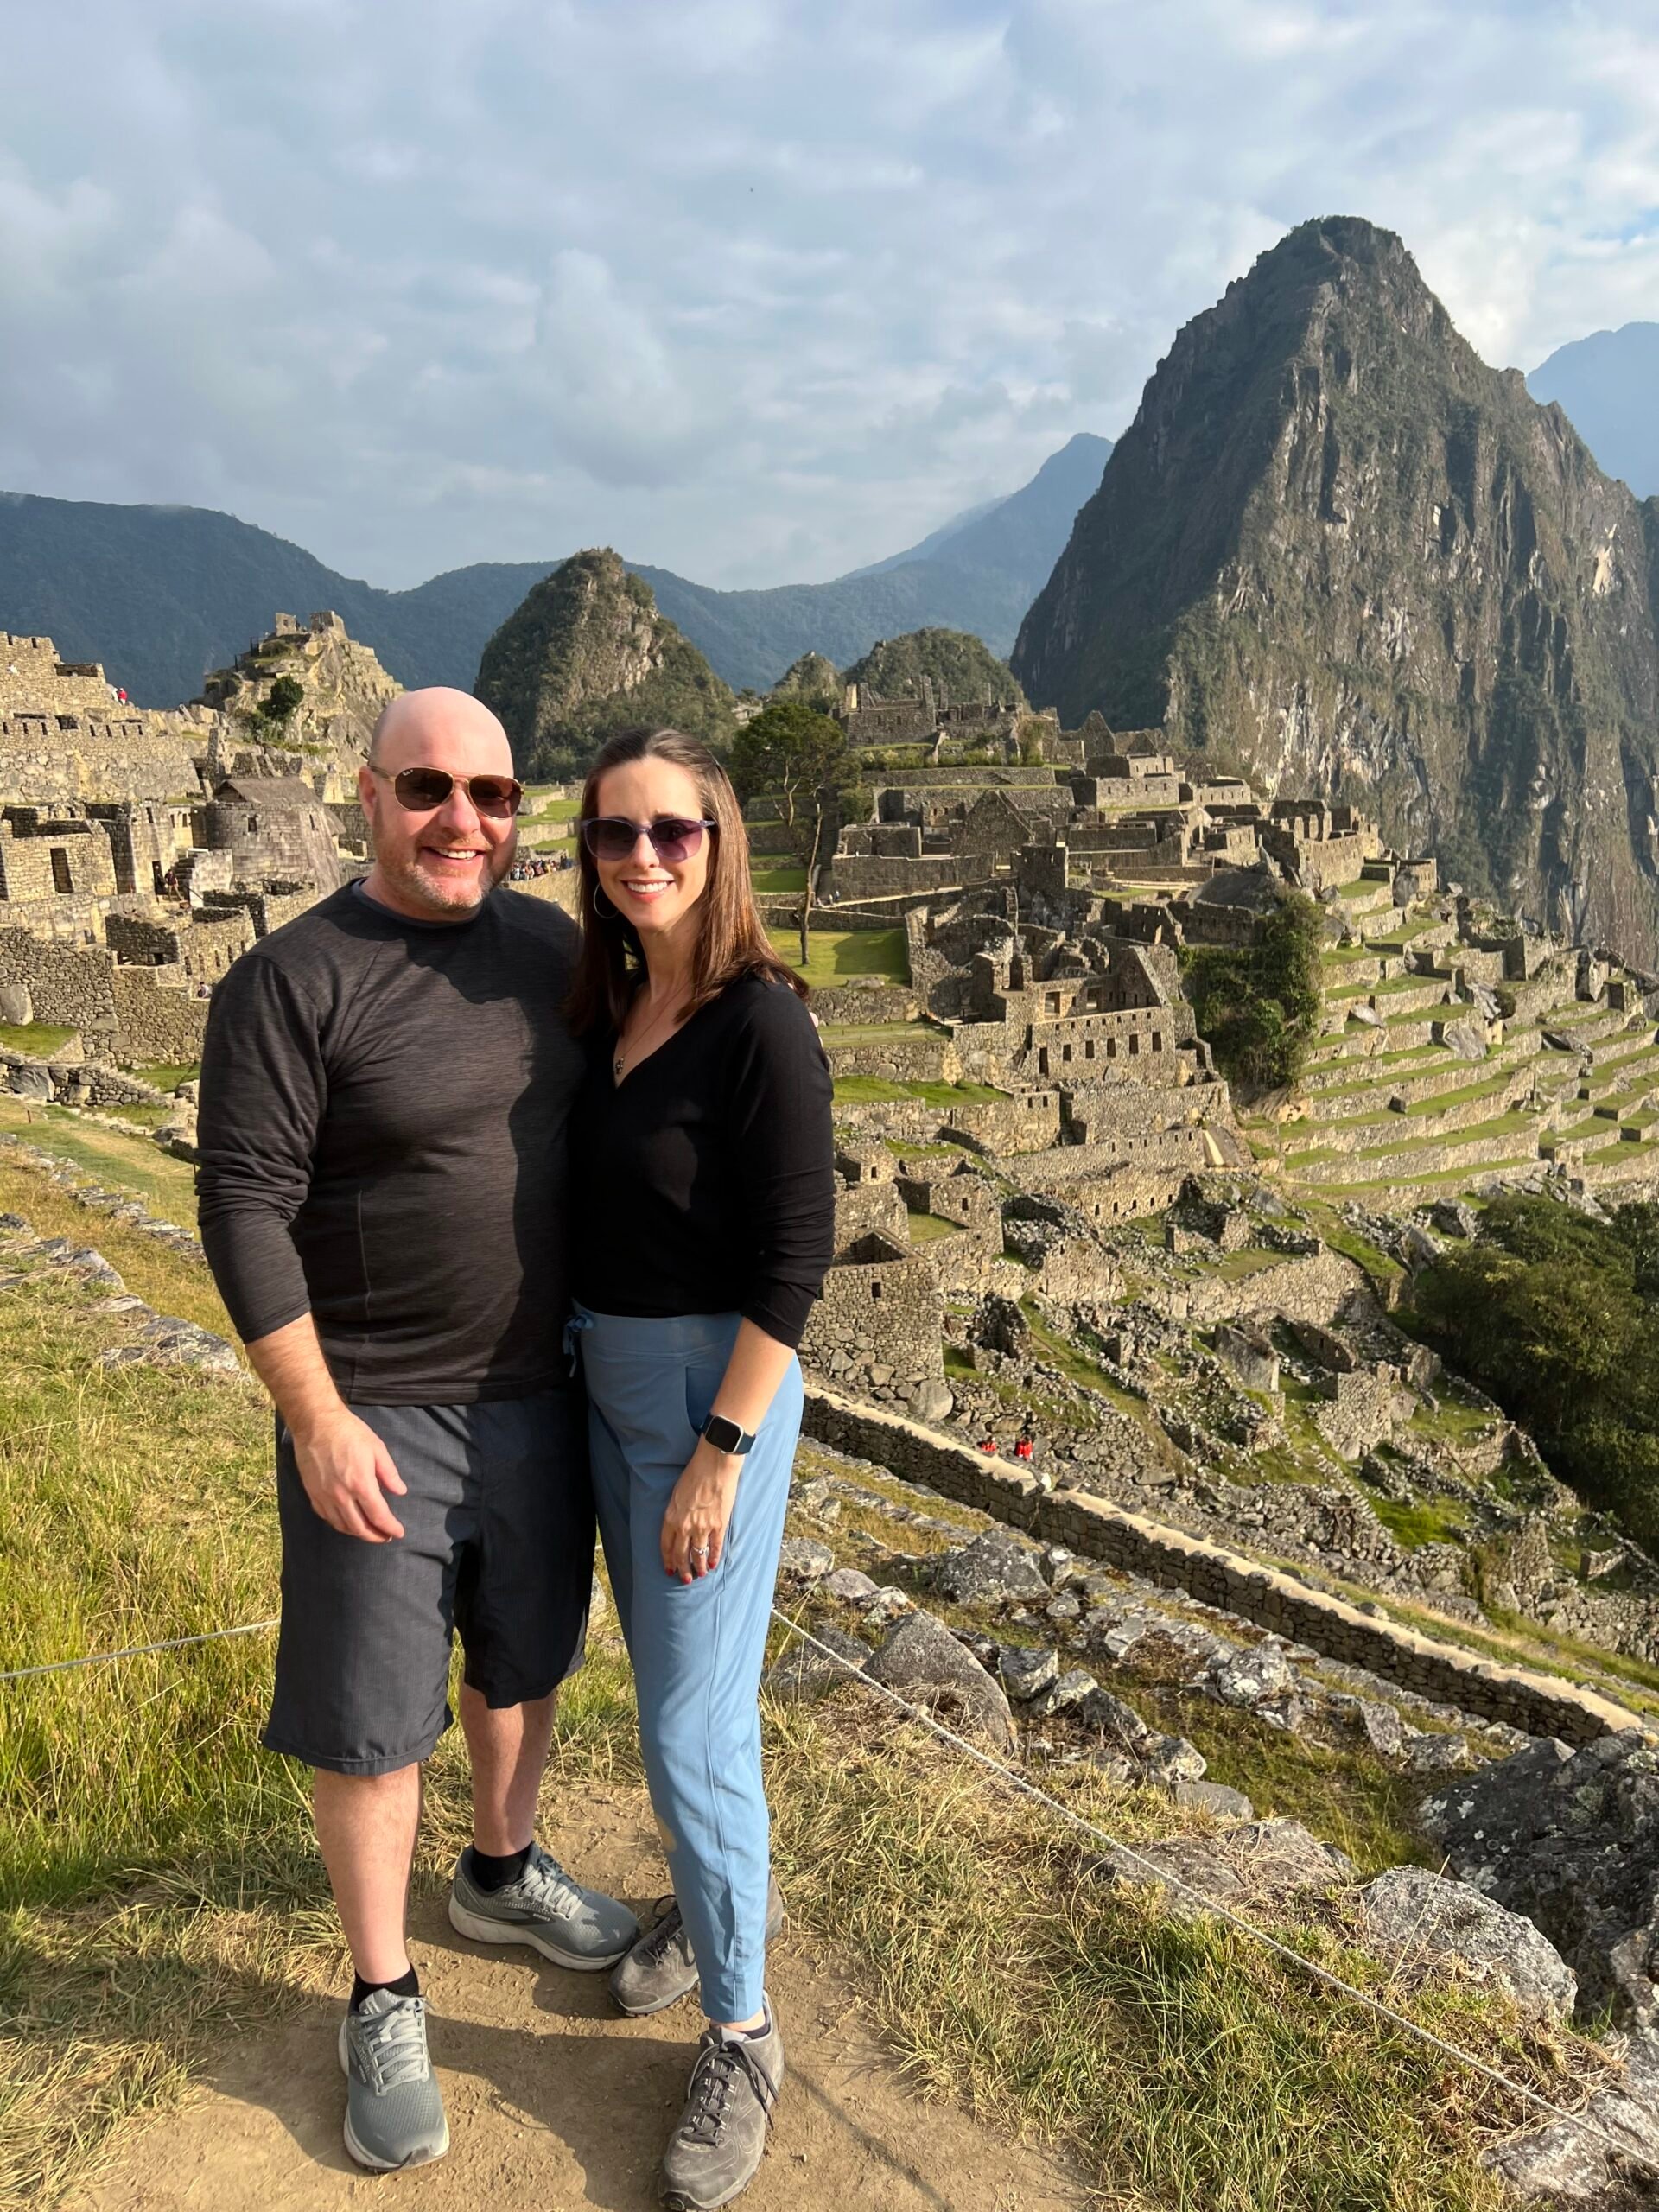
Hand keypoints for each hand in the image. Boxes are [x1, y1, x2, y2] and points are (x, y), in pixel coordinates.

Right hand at [291, 1408, 407, 1541]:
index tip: (398, 1532)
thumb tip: (400, 1491)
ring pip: (342, 1525)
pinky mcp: (313, 1494)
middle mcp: (341, 1495)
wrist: (316, 1423)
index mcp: (360, 1484)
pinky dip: (340, 1524)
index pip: (378, 1515)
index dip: (390, 1527)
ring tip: (369, 1531)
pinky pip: (327, 1517)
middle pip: (360, 1527)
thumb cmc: (349, 1432)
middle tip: (385, 1536)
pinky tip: (347, 1522)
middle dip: (375, 1536)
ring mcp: (324, 1496)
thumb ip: (389, 1473)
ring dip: (358, 1532)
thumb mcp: (377, 1449)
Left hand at [661, 1442, 739, 1581]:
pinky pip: (714, 1547)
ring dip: (697, 1567)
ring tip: (699, 1575)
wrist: (715, 1465)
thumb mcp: (677, 1494)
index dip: (668, 1560)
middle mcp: (684, 1526)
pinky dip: (713, 1557)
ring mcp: (702, 1527)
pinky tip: (712, 1565)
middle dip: (682, 1569)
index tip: (669, 1569)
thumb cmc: (695, 1474)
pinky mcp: (718, 1525)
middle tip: (684, 1579)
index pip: (666, 1546)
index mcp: (671, 1517)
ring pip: (697, 1554)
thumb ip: (676, 1513)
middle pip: (681, 1554)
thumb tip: (679, 1526)